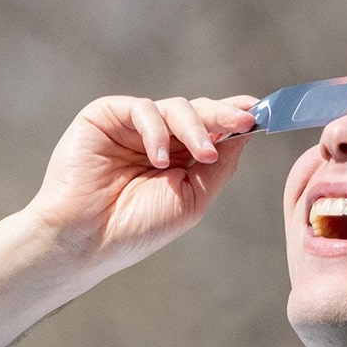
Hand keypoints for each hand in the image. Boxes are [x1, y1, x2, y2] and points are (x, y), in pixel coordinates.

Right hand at [24, 94, 257, 274]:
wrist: (87, 239)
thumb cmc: (136, 228)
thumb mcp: (192, 199)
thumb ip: (219, 166)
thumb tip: (244, 134)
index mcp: (178, 158)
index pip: (211, 129)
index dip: (234, 119)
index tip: (259, 115)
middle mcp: (157, 138)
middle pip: (198, 112)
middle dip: (224, 116)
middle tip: (245, 122)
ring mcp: (131, 126)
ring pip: (175, 107)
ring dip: (195, 129)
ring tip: (204, 156)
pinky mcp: (105, 116)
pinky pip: (142, 109)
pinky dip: (156, 131)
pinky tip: (158, 158)